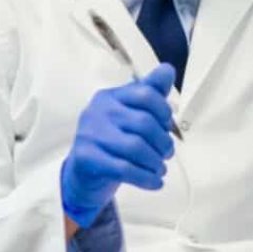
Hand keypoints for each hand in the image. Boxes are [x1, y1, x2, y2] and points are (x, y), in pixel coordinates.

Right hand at [60, 63, 176, 227]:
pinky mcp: (87, 158)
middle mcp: (97, 111)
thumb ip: (150, 93)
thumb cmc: (111, 140)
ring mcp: (89, 134)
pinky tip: (155, 181)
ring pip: (136, 148)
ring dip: (156, 162)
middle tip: (167, 153)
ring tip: (160, 168)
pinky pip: (125, 169)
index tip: (167, 126)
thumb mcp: (129, 114)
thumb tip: (168, 69)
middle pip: (144, 123)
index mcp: (109, 97)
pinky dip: (146, 178)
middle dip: (163, 142)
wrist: (84, 172)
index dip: (164, 112)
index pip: (146, 94)